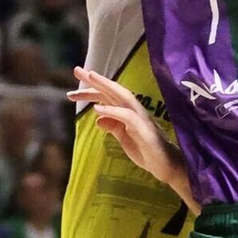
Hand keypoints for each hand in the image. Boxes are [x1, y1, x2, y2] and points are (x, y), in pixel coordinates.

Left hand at [69, 66, 185, 191]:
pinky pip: (128, 116)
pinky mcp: (144, 129)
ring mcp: (140, 118)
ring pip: (122, 96)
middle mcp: (134, 110)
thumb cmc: (147, 151)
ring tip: (90, 78)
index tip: (72, 91)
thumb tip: (98, 119)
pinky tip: (98, 109)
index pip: (108, 97)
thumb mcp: (124, 139)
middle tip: (77, 70)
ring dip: (106, 86)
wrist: (166, 166)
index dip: (92, 90)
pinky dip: (113, 111)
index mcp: (128, 112)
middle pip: (113, 91)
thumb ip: (113, 127)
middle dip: (95, 80)